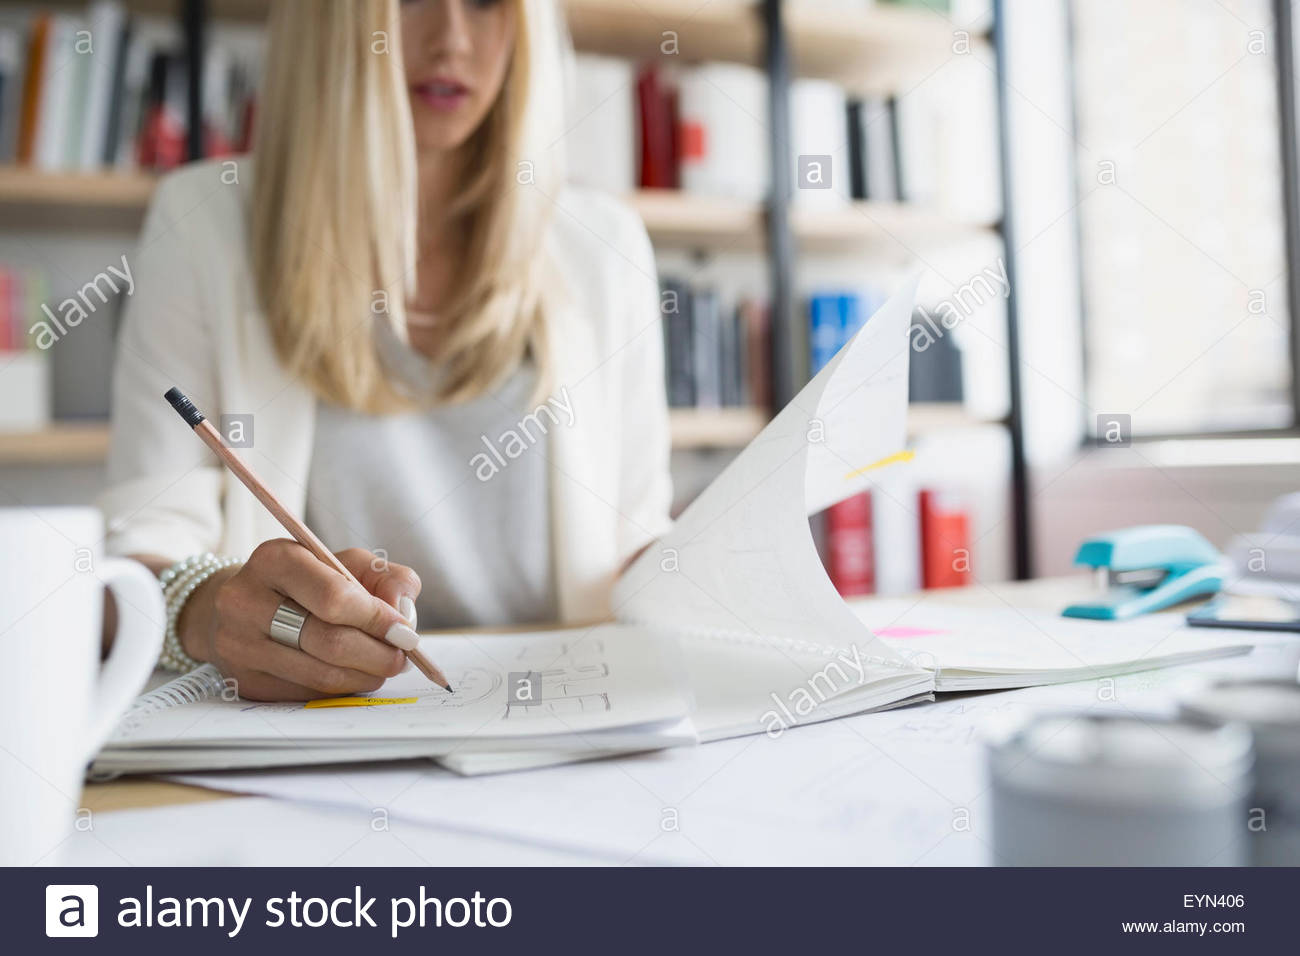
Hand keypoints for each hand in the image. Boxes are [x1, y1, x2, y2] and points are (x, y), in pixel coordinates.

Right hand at [178, 540, 422, 700]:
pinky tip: (352, 674)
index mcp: (275, 560)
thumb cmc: (306, 582)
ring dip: (365, 675)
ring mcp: (240, 645)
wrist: (239, 607)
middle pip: (329, 642)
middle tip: (401, 657)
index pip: (334, 597)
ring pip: (321, 675)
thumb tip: (403, 615)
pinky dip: (341, 688)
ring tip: (382, 666)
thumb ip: (385, 579)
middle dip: (378, 654)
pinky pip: (308, 694)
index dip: (377, 619)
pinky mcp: (244, 681)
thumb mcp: (346, 563)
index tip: (405, 632)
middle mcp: (246, 601)